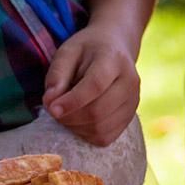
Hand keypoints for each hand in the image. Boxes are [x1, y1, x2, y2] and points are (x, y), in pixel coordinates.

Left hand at [42, 25, 140, 144]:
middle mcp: (130, 81)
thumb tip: (51, 103)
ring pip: (101, 128)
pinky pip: (105, 137)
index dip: (72, 101)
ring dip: (76, 127)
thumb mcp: (68, 52)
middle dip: (70, 117)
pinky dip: (86, 134)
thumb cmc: (88, 50)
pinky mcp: (130, 117)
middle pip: (98, 111)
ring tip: (66, 113)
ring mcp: (133, 101)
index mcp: (114, 59)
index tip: (51, 108)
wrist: (116, 47)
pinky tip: (78, 120)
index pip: (95, 85)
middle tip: (54, 109)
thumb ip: (57, 75)